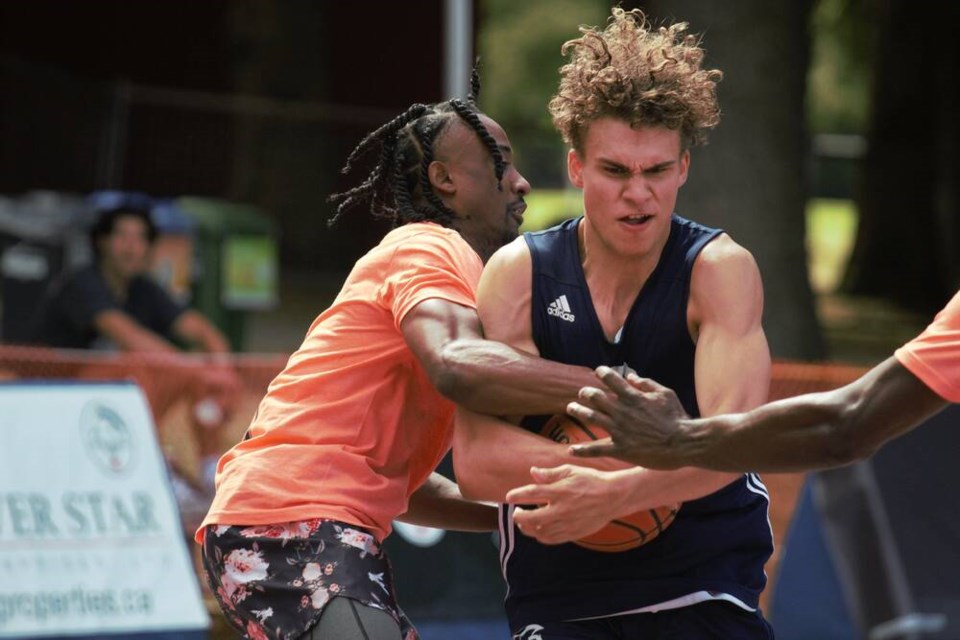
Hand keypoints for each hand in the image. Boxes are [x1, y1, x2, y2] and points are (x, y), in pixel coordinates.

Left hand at [505, 465, 628, 544]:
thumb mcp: (571, 470)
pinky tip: (538, 530)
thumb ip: (550, 473)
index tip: (509, 497)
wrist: (613, 497)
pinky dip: (540, 536)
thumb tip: (533, 472)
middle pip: (531, 519)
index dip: (517, 495)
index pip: (532, 493)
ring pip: (539, 532)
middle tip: (515, 512)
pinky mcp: (573, 533)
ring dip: (527, 528)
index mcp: (561, 491)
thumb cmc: (592, 480)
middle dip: (518, 517)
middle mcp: (562, 509)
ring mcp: (567, 523)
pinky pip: (551, 539)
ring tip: (524, 522)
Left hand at [566, 366, 688, 468]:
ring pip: (590, 417)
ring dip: (578, 411)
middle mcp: (622, 411)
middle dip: (584, 393)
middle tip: (581, 393)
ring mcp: (619, 430)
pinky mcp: (620, 449)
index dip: (601, 373)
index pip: (610, 379)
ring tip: (571, 408)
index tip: (597, 372)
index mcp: (632, 397)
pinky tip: (571, 450)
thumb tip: (630, 375)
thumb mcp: (665, 393)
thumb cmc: (677, 417)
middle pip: (594, 397)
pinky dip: (582, 450)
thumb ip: (646, 383)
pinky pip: (596, 449)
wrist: (683, 443)